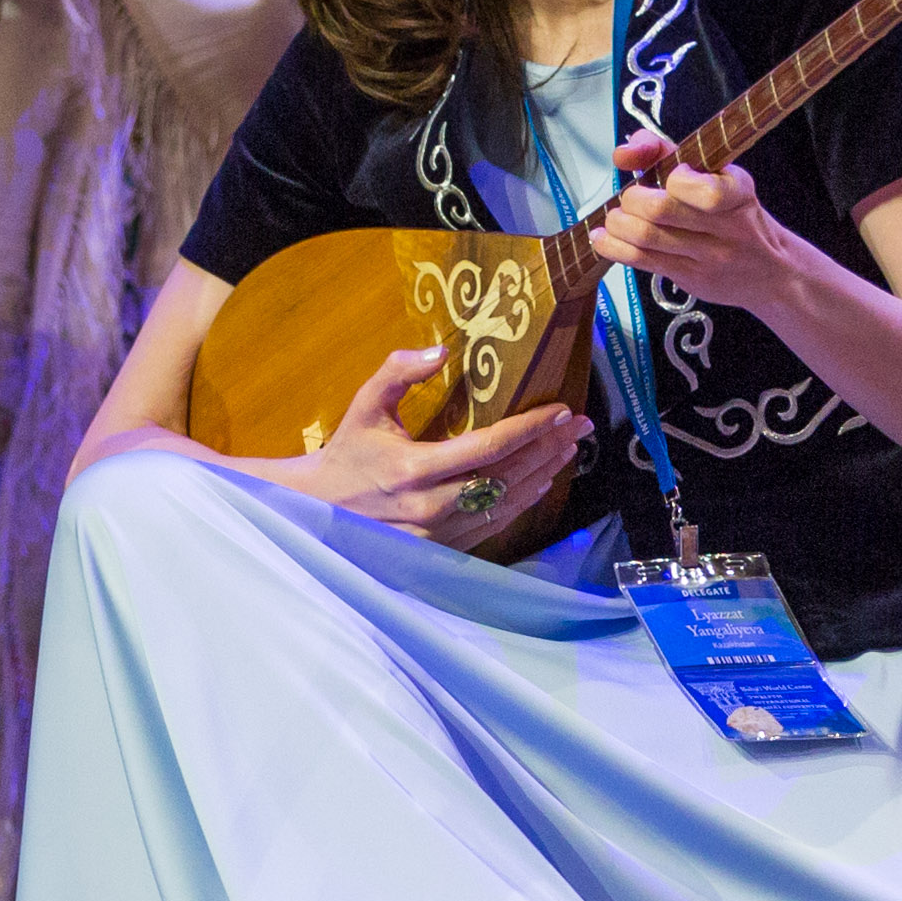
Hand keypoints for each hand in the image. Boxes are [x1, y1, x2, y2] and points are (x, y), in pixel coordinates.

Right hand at [256, 344, 588, 548]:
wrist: (321, 510)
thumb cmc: (348, 454)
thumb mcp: (364, 405)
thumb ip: (397, 372)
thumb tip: (440, 352)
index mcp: (414, 468)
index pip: (487, 447)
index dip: (529, 429)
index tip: (560, 411)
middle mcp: (431, 505)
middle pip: (507, 477)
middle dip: (549, 449)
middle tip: (580, 426)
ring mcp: (439, 533)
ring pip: (505, 504)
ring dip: (543, 475)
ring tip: (569, 450)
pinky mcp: (443, 548)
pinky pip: (493, 525)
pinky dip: (522, 502)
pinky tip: (542, 482)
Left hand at [585, 139, 805, 320]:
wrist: (771, 270)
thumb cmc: (736, 215)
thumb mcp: (719, 175)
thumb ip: (669, 153)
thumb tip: (625, 151)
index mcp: (738, 193)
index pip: (706, 190)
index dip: (677, 179)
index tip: (672, 176)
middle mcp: (727, 227)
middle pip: (662, 210)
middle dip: (632, 199)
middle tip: (630, 198)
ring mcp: (709, 257)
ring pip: (646, 238)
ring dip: (618, 223)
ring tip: (615, 218)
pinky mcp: (691, 279)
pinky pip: (642, 262)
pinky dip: (613, 247)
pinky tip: (603, 238)